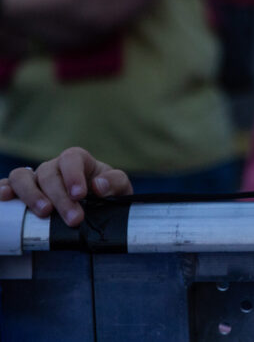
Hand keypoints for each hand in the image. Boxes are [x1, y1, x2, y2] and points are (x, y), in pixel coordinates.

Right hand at [0, 147, 131, 226]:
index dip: (73, 175)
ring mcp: (36, 179)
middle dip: (60, 197)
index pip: (71, 158)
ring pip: (23, 177)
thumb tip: (99, 186)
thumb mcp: (119, 187)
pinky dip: (3, 189)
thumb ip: (115, 182)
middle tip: (73, 219)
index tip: (81, 194)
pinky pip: (7, 185)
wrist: (96, 208)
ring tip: (44, 213)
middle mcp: (54, 167)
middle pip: (48, 173)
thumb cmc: (106, 194)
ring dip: (31, 195)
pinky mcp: (21, 193)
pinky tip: (4, 198)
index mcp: (78, 161)